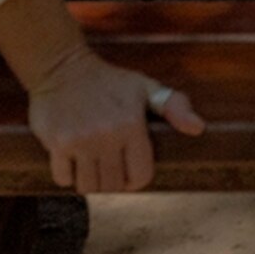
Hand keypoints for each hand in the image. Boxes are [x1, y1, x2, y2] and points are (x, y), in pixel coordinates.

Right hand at [23, 48, 201, 191]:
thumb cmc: (110, 81)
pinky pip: (63, 179)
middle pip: (113, 185)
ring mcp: (80, 140)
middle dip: (113, 181)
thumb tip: (198, 128)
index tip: (128, 171)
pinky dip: (67, 176)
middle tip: (108, 165)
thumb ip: (175, 107)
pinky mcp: (56, 143)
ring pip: (88, 186)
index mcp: (132, 124)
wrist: (62, 67)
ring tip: (91, 164)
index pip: (140, 177)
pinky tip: (72, 159)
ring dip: (90, 181)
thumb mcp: (145, 87)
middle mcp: (107, 135)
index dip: (136, 179)